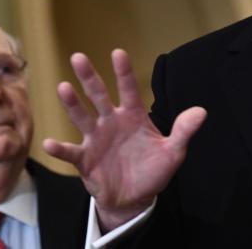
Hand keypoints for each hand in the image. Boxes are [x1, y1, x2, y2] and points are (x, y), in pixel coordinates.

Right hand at [43, 49, 206, 230]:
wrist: (135, 199)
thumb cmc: (152, 170)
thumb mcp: (173, 152)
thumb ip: (183, 131)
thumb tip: (201, 111)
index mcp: (132, 116)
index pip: (129, 90)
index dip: (124, 72)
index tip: (118, 53)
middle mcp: (111, 122)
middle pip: (98, 96)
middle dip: (89, 77)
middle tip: (78, 57)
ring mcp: (96, 139)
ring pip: (82, 117)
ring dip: (72, 104)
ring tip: (63, 88)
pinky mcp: (85, 160)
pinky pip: (70, 152)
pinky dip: (59, 148)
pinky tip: (49, 143)